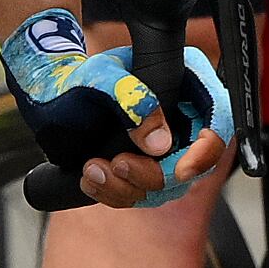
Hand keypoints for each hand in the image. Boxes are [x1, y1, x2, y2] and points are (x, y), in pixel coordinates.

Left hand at [2, 5, 233, 207]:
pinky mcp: (148, 165)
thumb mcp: (101, 76)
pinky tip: (91, 180)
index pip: (219, 117)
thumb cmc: (78, 74)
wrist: (49, 95)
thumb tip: (161, 143)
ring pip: (169, 184)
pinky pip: (145, 193)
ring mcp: (168, 142)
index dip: (208, 148)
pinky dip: (118, 193)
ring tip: (93, 170)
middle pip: (196, 160)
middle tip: (118, 165)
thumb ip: (132, 100)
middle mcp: (184, 112)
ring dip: (131, 187)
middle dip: (156, 174)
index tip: (181, 170)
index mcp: (187, 79)